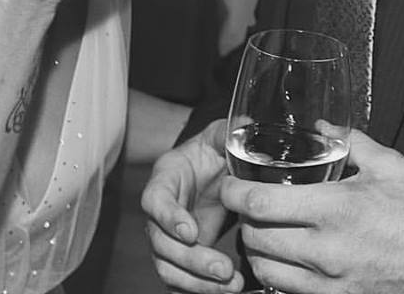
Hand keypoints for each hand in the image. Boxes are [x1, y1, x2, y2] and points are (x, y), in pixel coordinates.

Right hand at [141, 119, 244, 292]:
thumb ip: (227, 133)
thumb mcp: (217, 137)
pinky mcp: (181, 259)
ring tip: (232, 286)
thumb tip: (248, 126)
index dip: (168, 218)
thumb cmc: (210, 153)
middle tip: (224, 268)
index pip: (155, 201)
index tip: (191, 231)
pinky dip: (200, 291)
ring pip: (168, 268)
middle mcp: (160, 213)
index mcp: (165, 180)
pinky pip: (181, 282)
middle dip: (192, 260)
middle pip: (161, 243)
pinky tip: (226, 292)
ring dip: (197, 282)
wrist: (210, 172)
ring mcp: (168, 239)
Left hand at [221, 129, 403, 293]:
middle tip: (246, 207)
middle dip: (243, 222)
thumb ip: (348, 141)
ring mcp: (332, 283)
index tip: (228, 184)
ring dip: (257, 252)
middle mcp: (327, 250)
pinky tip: (285, 260)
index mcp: (335, 208)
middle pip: (256, 240)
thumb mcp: (385, 162)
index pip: (263, 203)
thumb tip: (322, 128)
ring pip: (267, 273)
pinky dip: (279, 277)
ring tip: (262, 233)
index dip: (235, 193)